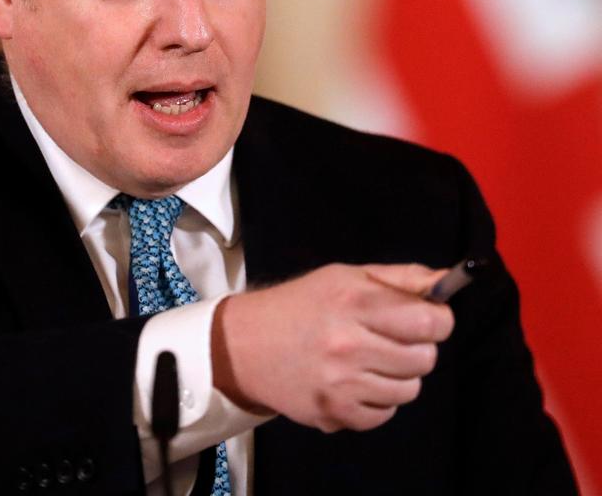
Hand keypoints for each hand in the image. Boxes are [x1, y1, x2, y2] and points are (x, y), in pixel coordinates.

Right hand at [211, 263, 453, 432]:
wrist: (244, 344)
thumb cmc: (299, 305)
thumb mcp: (345, 277)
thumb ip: (400, 279)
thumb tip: (448, 281)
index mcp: (354, 302)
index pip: (431, 322)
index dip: (438, 320)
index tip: (425, 319)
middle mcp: (349, 343)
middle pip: (426, 358)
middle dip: (416, 347)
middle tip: (388, 339)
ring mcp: (341, 383)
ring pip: (409, 389)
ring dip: (397, 375)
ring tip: (369, 361)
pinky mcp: (334, 413)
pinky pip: (385, 414)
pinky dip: (377, 400)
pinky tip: (354, 382)